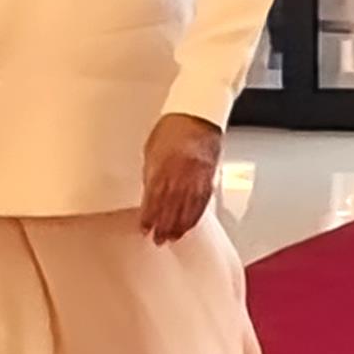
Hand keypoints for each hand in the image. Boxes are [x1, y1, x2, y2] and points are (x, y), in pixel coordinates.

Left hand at [137, 113, 222, 246]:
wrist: (197, 114)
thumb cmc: (172, 127)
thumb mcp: (152, 149)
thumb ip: (151, 173)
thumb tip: (149, 194)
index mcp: (163, 163)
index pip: (155, 196)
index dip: (150, 215)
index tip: (145, 228)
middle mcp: (181, 171)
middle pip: (172, 205)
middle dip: (164, 225)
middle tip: (159, 239)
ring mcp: (197, 174)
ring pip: (188, 206)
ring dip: (179, 225)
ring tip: (173, 237)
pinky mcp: (209, 175)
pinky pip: (202, 200)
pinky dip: (194, 215)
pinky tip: (189, 224)